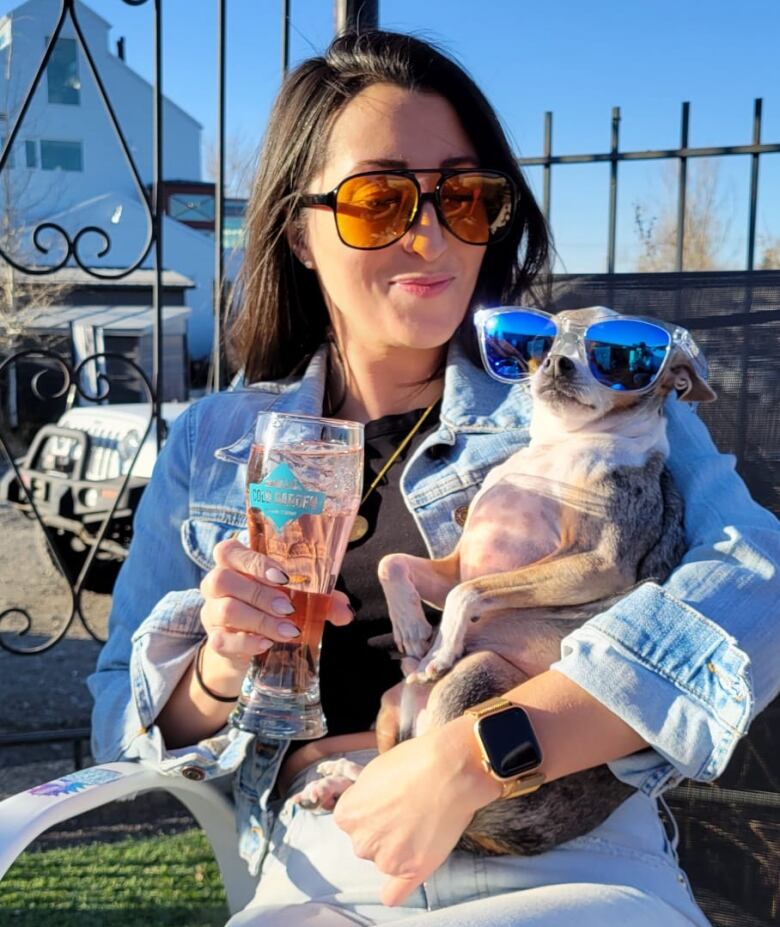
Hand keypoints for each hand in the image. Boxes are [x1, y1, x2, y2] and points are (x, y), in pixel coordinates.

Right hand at [199, 538, 352, 677]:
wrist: (251, 647)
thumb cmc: (275, 608)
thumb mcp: (299, 599)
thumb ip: (322, 600)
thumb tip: (345, 611)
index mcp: (235, 563)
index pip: (228, 550)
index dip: (252, 561)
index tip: (283, 577)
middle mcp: (217, 583)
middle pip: (223, 579)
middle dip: (260, 594)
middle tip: (289, 608)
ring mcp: (211, 612)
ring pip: (225, 610)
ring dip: (260, 619)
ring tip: (288, 630)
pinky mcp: (214, 639)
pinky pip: (221, 639)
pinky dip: (246, 642)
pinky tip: (266, 644)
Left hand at [333, 714, 500, 905]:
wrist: (449, 769)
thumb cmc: (414, 762)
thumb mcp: (374, 771)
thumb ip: (364, 797)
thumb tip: (366, 805)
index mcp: (347, 815)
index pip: (351, 820)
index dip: (370, 808)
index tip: (387, 799)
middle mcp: (361, 841)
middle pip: (366, 841)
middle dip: (382, 829)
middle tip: (407, 810)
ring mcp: (387, 859)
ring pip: (385, 860)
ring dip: (398, 848)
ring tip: (422, 823)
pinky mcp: (412, 870)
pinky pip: (394, 893)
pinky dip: (397, 889)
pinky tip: (404, 877)